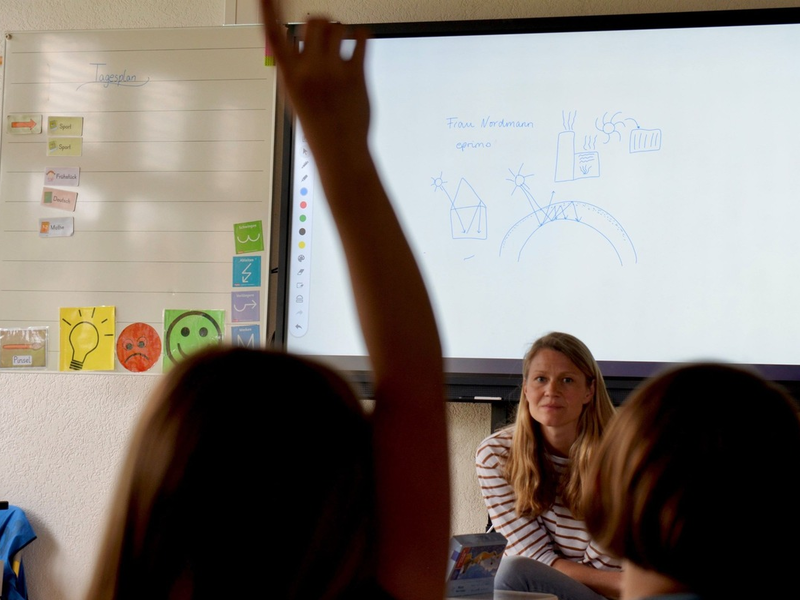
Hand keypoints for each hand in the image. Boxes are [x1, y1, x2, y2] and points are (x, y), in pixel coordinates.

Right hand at [262, 0, 370, 155]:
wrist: (339, 149)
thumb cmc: (318, 125)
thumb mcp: (294, 97)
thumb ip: (294, 69)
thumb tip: (297, 42)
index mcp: (289, 75)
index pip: (273, 35)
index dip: (268, 12)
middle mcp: (308, 70)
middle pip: (314, 22)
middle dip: (322, 23)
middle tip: (327, 32)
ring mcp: (332, 71)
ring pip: (337, 27)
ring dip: (341, 30)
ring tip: (343, 44)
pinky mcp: (355, 75)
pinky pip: (361, 38)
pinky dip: (362, 35)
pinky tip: (360, 44)